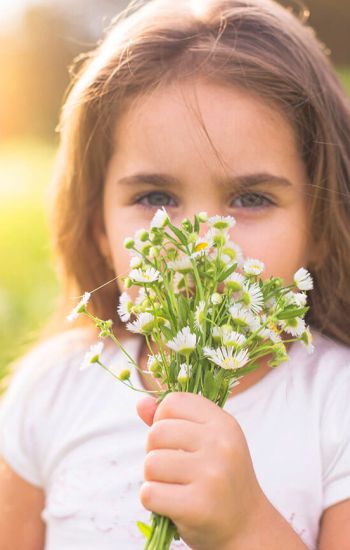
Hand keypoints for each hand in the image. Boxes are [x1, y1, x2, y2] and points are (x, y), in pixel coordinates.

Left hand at [137, 392, 264, 549]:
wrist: (246, 527)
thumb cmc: (218, 479)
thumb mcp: (205, 441)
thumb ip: (172, 420)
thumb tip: (141, 402)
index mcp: (223, 423)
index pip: (173, 401)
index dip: (163, 420)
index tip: (175, 440)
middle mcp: (221, 444)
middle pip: (157, 432)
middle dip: (155, 452)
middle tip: (174, 469)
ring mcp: (212, 474)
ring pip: (150, 463)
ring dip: (153, 479)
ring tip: (175, 487)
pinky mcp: (199, 506)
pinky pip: (149, 493)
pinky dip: (152, 501)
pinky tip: (173, 505)